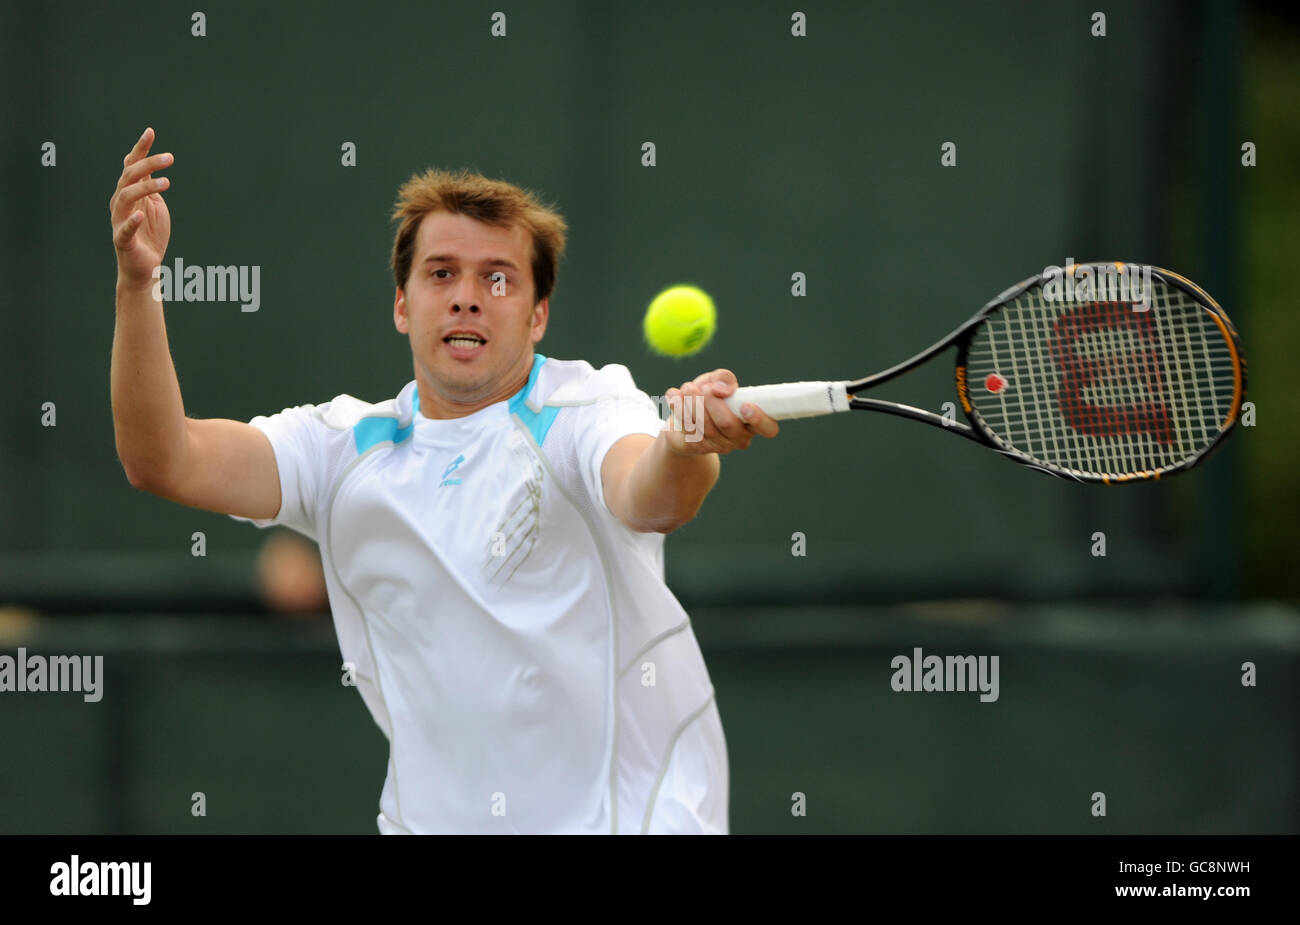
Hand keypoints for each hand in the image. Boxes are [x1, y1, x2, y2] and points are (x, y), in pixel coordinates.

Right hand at [110, 127, 172, 286]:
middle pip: (129, 176)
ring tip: (167, 183)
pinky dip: (132, 221)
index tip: (150, 132)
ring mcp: (119, 220)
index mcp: (129, 193)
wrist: (144, 267)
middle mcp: (120, 203)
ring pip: (126, 197)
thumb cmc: (150, 234)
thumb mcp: (155, 205)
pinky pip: (124, 229)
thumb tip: (152, 165)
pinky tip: (141, 215)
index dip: (140, 149)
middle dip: (148, 164)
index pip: (131, 166)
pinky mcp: (122, 240)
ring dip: (145, 187)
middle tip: (170, 157)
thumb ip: (151, 186)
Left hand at [663, 368, 778, 455]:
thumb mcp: (716, 380)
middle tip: (704, 388)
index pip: (768, 428)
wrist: (682, 416)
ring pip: (705, 426)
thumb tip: (722, 389)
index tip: (745, 405)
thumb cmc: (708, 396)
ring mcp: (718, 446)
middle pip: (728, 424)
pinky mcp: (696, 448)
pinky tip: (674, 397)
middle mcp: (738, 438)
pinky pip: (688, 429)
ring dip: (693, 402)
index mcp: (752, 421)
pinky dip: (679, 409)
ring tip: (687, 388)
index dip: (760, 419)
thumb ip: (723, 378)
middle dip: (712, 402)